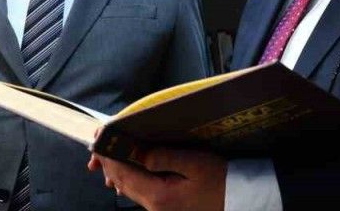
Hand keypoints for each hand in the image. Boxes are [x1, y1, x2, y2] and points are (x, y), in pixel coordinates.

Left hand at [88, 147, 226, 210]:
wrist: (240, 201)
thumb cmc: (222, 181)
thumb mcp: (196, 164)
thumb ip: (165, 158)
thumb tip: (138, 152)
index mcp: (158, 195)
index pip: (123, 173)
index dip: (109, 154)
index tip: (100, 136)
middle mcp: (153, 206)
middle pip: (122, 182)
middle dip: (108, 161)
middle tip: (99, 141)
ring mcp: (158, 209)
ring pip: (129, 188)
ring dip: (117, 170)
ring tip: (109, 152)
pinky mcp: (165, 207)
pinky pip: (140, 191)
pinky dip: (130, 177)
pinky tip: (130, 167)